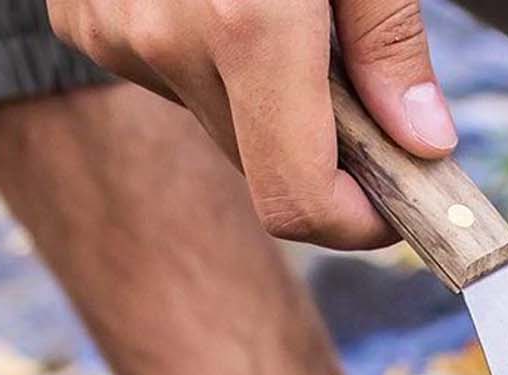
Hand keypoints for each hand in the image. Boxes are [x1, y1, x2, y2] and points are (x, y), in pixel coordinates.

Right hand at [45, 0, 456, 248]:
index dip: (356, 220)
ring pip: (216, 124)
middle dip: (322, 151)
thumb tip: (422, 141)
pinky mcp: (85, 20)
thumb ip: (388, 41)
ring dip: (263, 100)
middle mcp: (167, 41)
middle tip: (364, 93)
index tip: (396, 199)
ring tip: (285, 12)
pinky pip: (166, 75)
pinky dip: (206, 55)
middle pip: (261, 168)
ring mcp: (115, 32)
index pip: (297, 201)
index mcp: (246, 26)